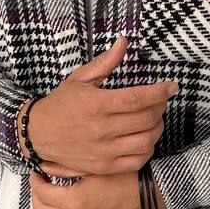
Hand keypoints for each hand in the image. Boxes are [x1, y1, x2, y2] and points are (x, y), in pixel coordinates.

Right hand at [23, 36, 176, 174]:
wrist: (38, 134)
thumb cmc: (60, 104)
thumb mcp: (79, 79)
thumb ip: (105, 62)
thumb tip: (124, 42)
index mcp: (97, 104)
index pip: (138, 98)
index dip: (160, 92)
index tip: (172, 86)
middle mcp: (102, 129)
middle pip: (147, 119)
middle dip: (161, 107)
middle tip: (161, 100)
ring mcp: (104, 150)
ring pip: (146, 141)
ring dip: (157, 128)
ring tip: (155, 119)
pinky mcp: (104, 166)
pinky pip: (137, 161)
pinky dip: (148, 149)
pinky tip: (146, 139)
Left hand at [30, 169, 163, 208]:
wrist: (148, 193)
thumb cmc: (124, 176)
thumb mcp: (94, 167)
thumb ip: (65, 168)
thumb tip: (43, 167)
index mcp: (76, 201)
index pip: (42, 194)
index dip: (35, 181)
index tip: (38, 172)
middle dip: (38, 196)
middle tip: (43, 183)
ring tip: (54, 198)